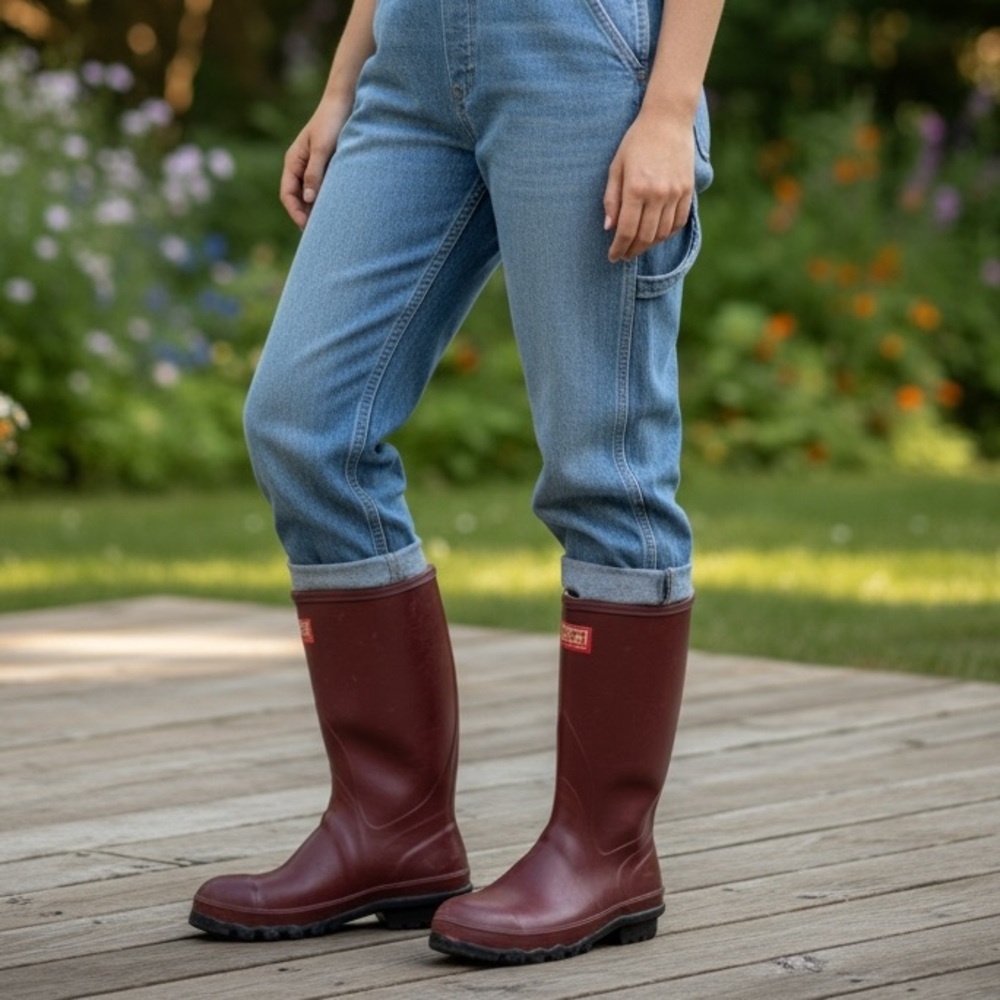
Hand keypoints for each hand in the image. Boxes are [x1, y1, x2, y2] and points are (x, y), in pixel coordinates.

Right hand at [279, 95, 353, 228]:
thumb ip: (315, 173)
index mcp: (293, 161)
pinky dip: (325, 200)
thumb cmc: (331, 122)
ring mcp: (312, 166)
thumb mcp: (322, 149)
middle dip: (305, 216)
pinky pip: (321, 188)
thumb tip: (308, 199)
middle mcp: (300, 166)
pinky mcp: (325, 166)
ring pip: (310, 195)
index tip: (308, 228)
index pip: (288, 194)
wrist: (344, 102)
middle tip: (319, 234)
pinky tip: (336, 210)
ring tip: (328, 226)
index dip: (296, 213)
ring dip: (316, 210)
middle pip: (297, 198)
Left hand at [603, 108, 694, 262]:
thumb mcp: (616, 167)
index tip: (613, 256)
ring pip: (662, 233)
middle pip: (645, 236)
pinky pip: (678, 222)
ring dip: (649, 245)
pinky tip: (657, 235)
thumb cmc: (636, 142)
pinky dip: (667, 234)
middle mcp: (657, 194)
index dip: (619, 248)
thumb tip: (609, 228)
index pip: (626, 231)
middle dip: (632, 251)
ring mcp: (675, 193)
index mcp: (636, 189)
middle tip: (624, 255)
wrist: (668, 120)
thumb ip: (611, 199)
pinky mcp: (688, 191)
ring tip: (638, 247)